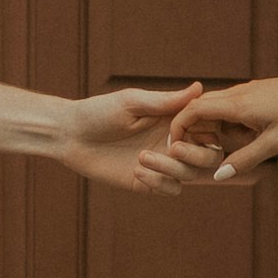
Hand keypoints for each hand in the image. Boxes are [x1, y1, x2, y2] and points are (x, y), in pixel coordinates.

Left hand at [53, 82, 200, 187]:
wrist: (69, 135)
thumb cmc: (99, 111)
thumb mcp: (133, 102)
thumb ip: (166, 101)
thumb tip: (200, 88)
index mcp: (173, 120)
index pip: (208, 128)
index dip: (208, 130)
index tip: (191, 128)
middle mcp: (172, 142)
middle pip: (208, 156)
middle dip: (197, 155)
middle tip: (175, 148)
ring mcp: (161, 164)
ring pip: (190, 174)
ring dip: (172, 169)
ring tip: (142, 158)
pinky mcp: (146, 182)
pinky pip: (169, 189)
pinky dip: (160, 183)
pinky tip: (137, 171)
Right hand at [147, 70, 277, 184]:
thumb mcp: (275, 144)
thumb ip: (244, 160)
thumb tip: (218, 176)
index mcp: (237, 104)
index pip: (193, 110)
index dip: (178, 127)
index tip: (173, 145)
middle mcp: (238, 93)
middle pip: (200, 107)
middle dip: (193, 129)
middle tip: (194, 151)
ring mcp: (248, 89)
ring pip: (217, 106)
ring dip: (214, 126)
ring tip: (227, 146)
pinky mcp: (257, 91)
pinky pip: (232, 104)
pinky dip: (228, 120)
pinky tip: (247, 134)